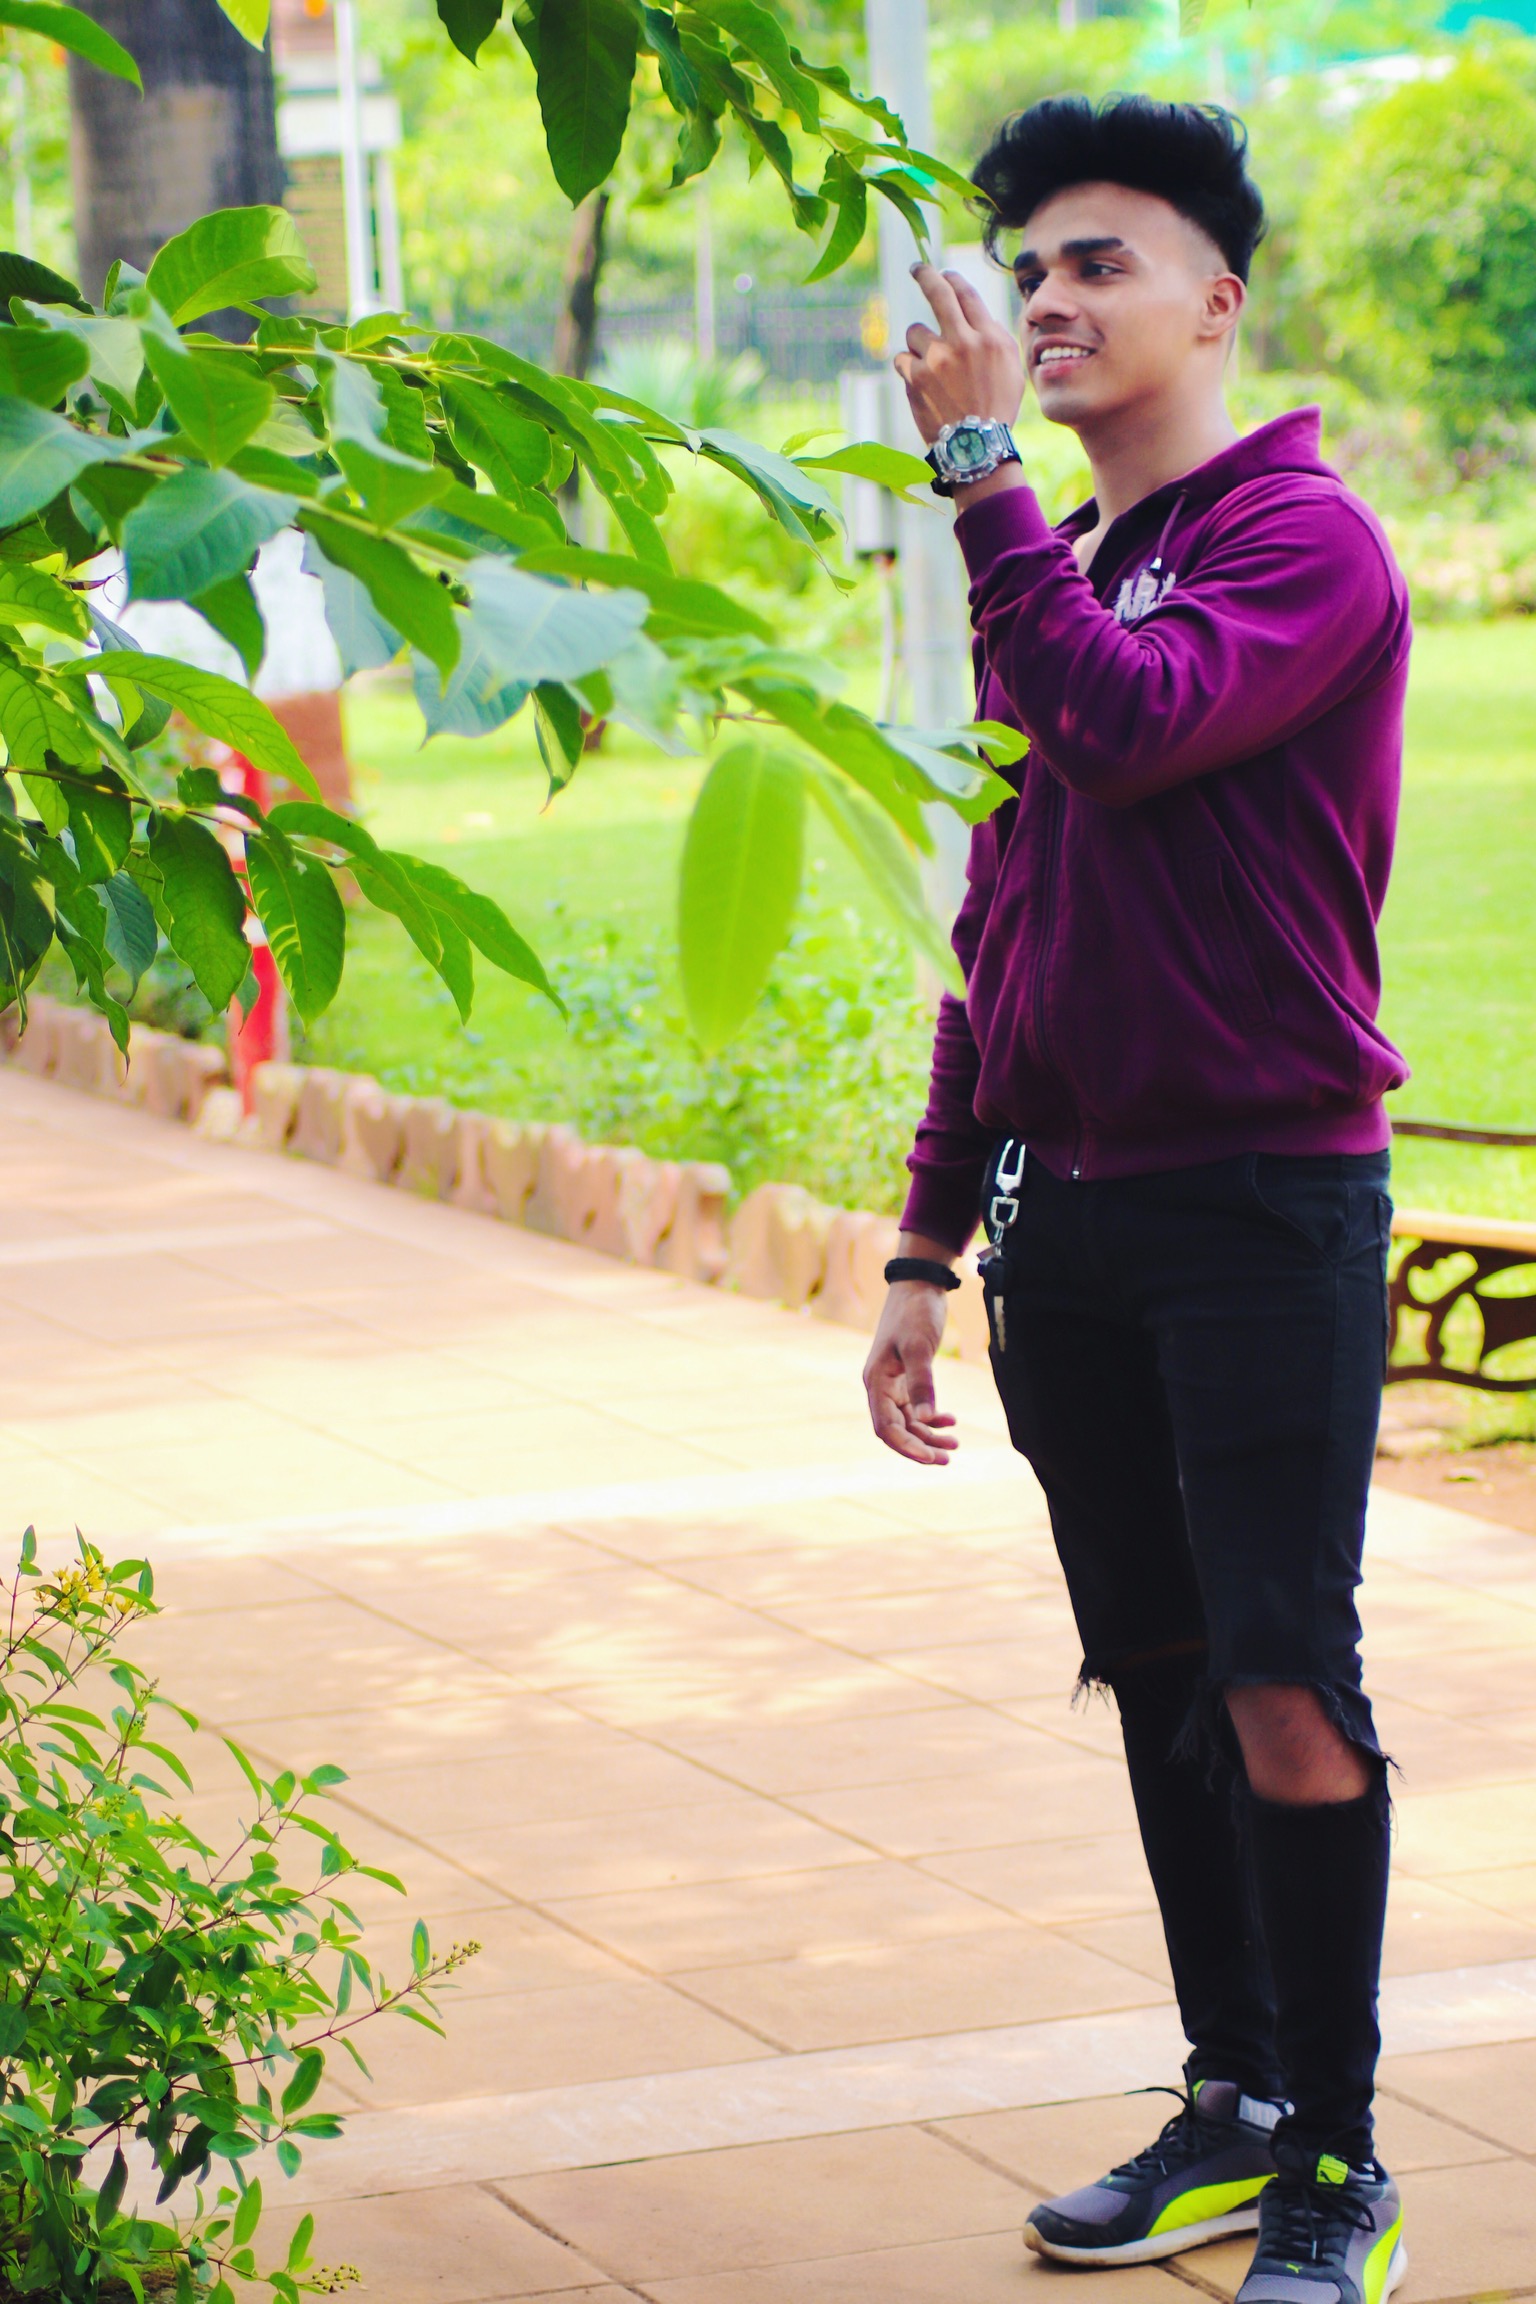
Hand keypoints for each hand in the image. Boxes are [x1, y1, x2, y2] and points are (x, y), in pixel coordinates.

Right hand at [863, 1272, 958, 1466]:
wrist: (918, 1284)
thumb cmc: (915, 1312)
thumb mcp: (919, 1347)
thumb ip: (922, 1383)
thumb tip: (926, 1420)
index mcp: (876, 1382)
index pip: (886, 1427)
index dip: (907, 1447)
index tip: (931, 1458)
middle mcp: (880, 1386)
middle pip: (896, 1430)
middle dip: (920, 1446)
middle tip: (948, 1458)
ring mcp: (892, 1382)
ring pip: (908, 1421)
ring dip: (929, 1435)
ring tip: (955, 1445)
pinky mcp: (905, 1377)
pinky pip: (914, 1408)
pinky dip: (931, 1417)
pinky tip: (950, 1420)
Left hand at [894, 263, 1025, 446]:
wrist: (976, 447)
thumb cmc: (996, 408)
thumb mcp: (1010, 368)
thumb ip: (993, 337)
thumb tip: (973, 313)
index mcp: (990, 337)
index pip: (966, 294)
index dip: (952, 280)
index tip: (944, 274)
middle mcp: (964, 342)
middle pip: (939, 294)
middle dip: (925, 275)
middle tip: (917, 268)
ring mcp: (937, 359)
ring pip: (915, 332)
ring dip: (919, 345)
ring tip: (932, 370)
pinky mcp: (915, 377)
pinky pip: (902, 359)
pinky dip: (908, 368)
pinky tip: (922, 384)